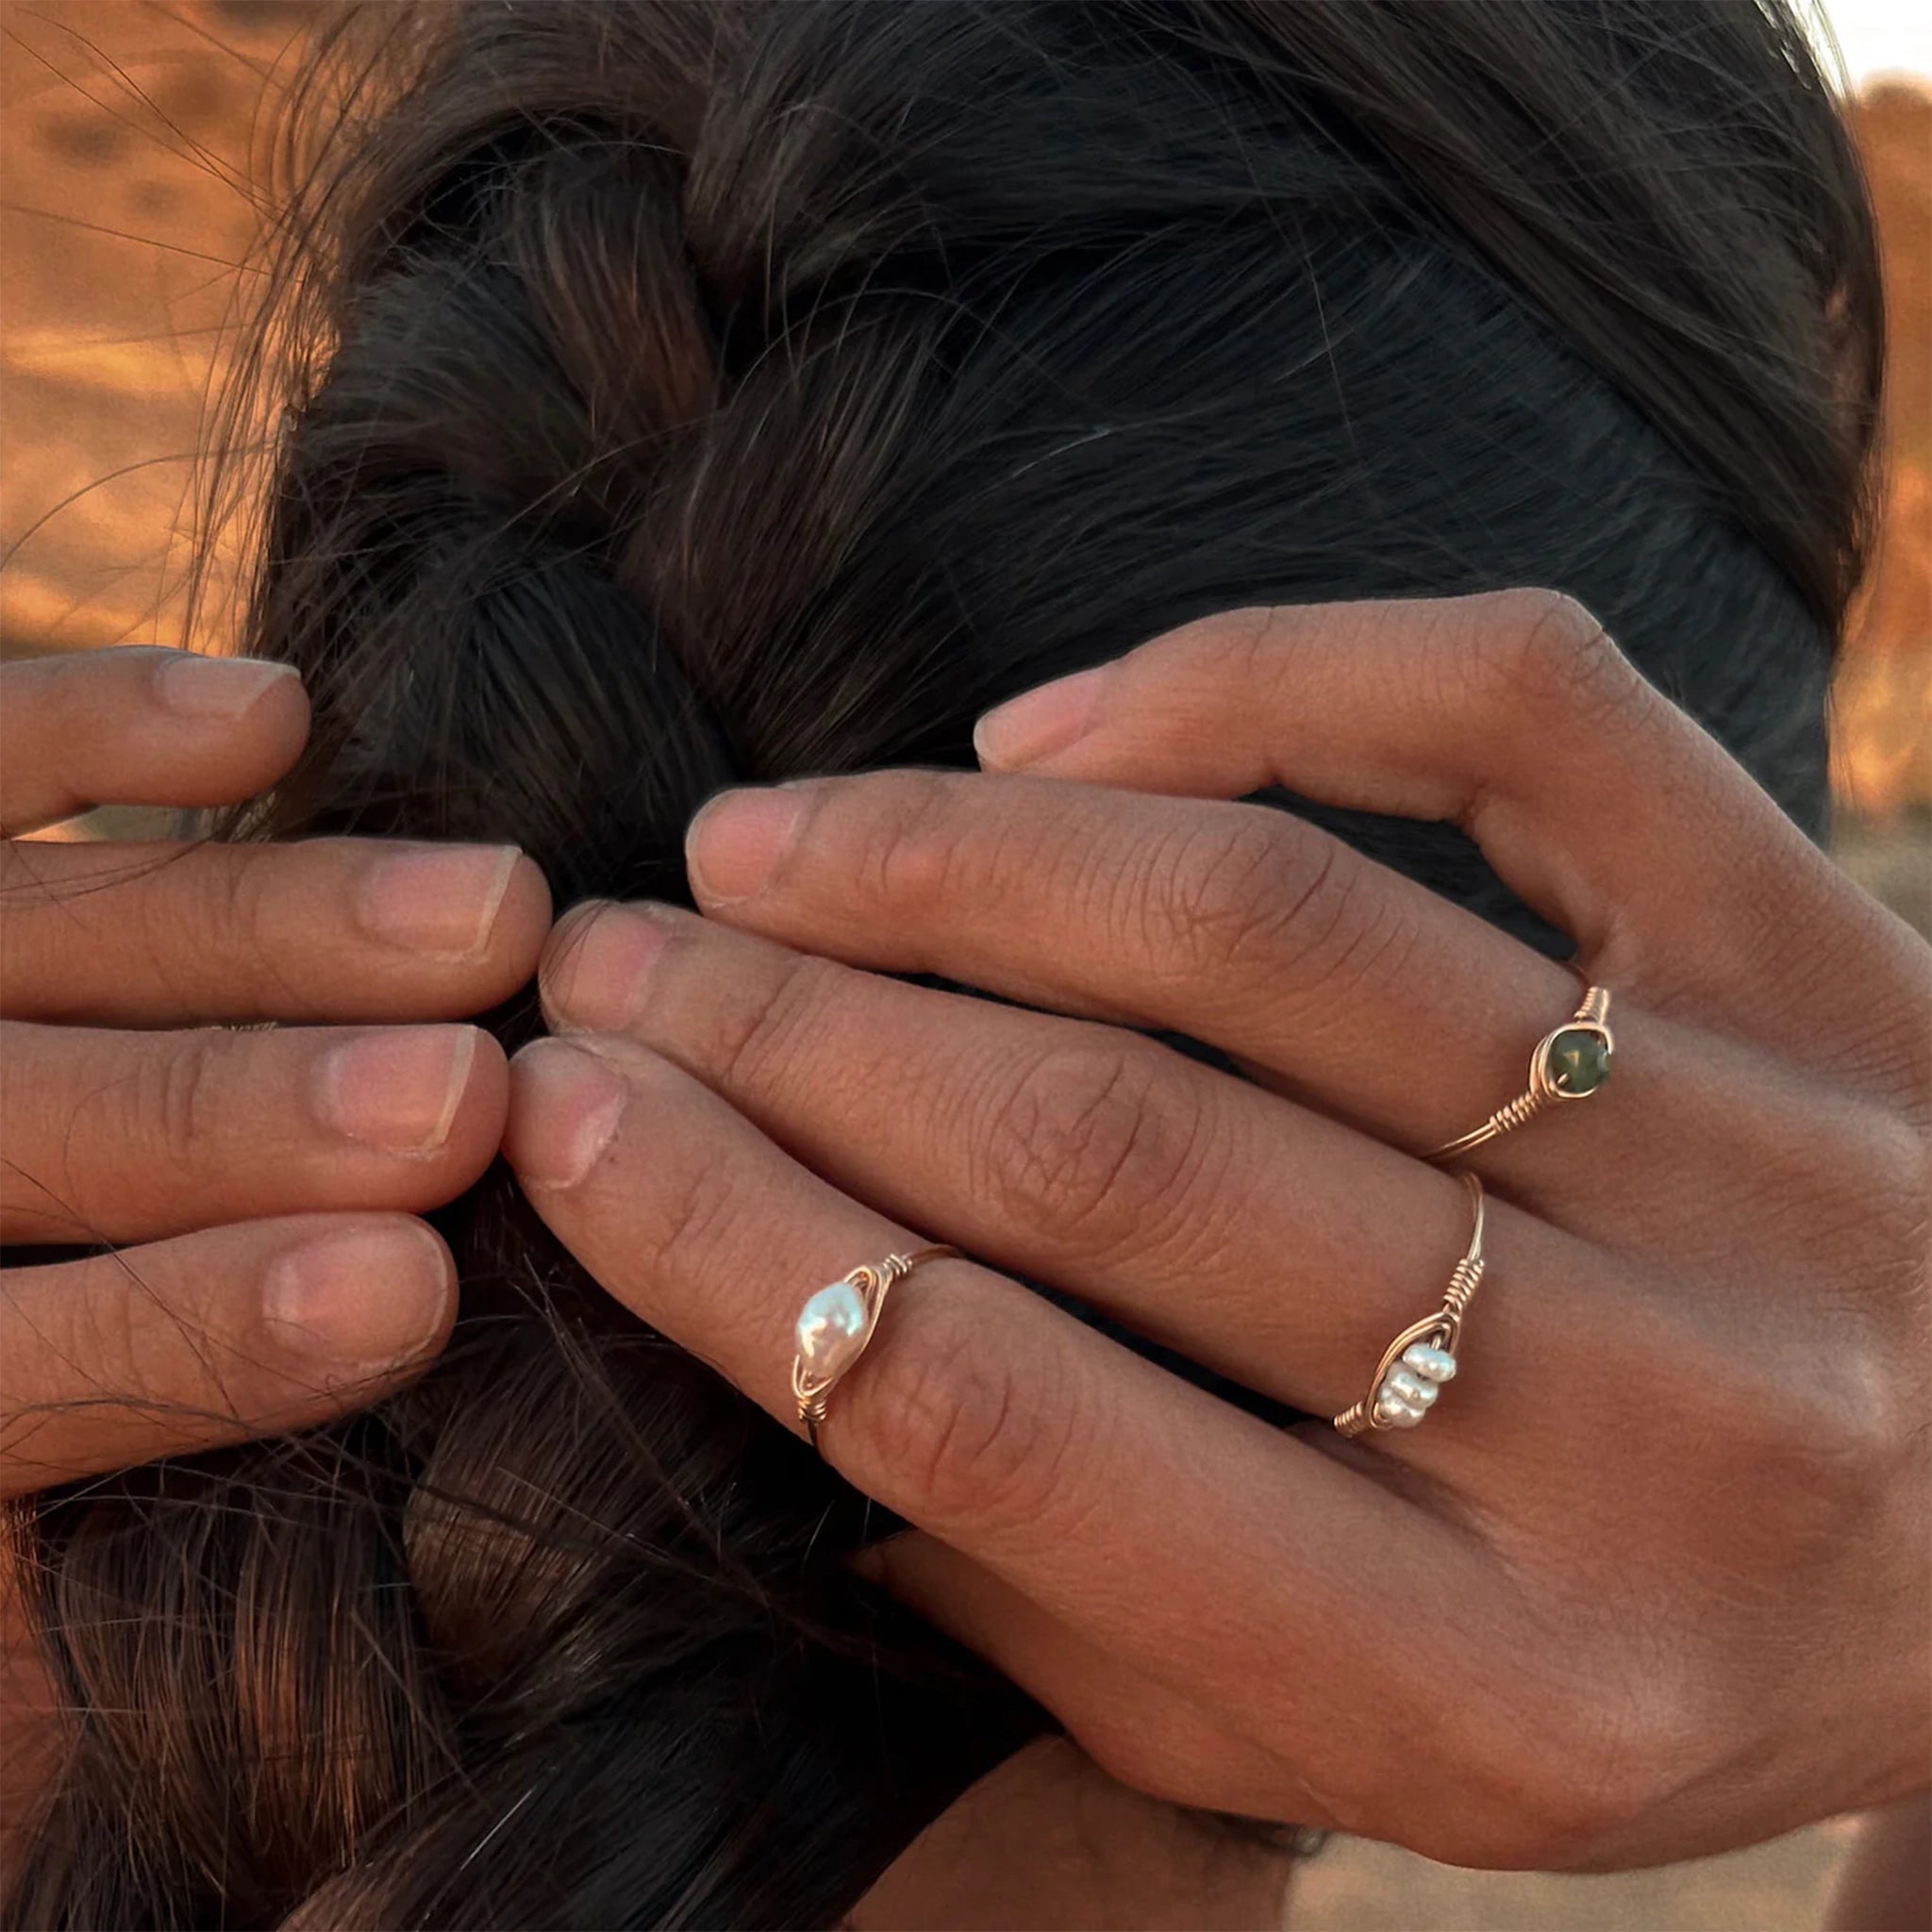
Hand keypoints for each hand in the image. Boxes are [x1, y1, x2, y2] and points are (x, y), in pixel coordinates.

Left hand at [0, 646, 549, 1492]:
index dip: (183, 1331)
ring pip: (29, 927)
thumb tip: (370, 1386)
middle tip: (471, 1096)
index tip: (410, 1297)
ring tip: (492, 907)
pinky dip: (104, 722)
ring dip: (267, 916)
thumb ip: (112, 1431)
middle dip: (247, 1109)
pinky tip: (285, 719)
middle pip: (12, 1124)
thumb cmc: (4, 1391)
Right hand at [505, 591, 1928, 1869]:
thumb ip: (1073, 1583)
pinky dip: (1252, 676)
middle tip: (607, 960)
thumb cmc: (1630, 1656)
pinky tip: (1049, 725)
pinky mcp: (1814, 946)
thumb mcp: (1354, 1738)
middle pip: (1108, 1151)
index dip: (730, 1243)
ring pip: (1270, 930)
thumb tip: (788, 1315)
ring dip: (952, 864)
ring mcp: (1753, 1152)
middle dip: (790, 1033)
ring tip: (761, 845)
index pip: (1005, 1423)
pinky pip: (1513, 714)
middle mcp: (1646, 1418)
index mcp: (1498, 1685)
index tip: (564, 1120)